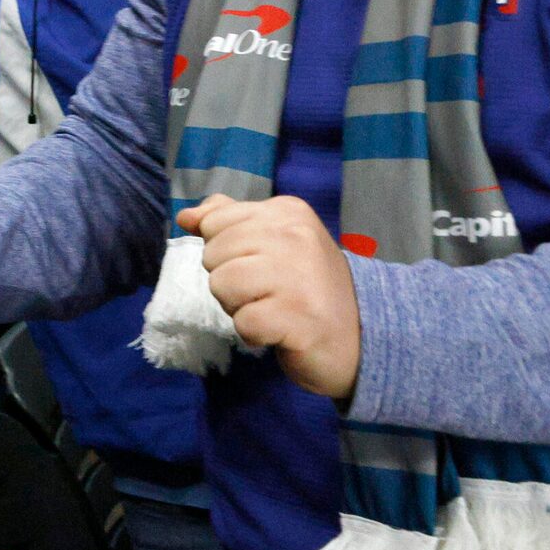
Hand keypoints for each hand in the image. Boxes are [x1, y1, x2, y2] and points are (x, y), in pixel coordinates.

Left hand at [177, 195, 361, 398]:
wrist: (363, 338)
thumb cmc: (307, 287)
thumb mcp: (272, 242)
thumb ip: (229, 221)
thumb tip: (186, 216)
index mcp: (287, 212)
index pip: (213, 223)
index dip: (226, 252)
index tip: (261, 265)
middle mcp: (294, 236)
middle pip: (213, 256)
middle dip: (230, 281)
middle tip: (269, 293)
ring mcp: (299, 275)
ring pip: (221, 286)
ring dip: (239, 307)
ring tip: (272, 309)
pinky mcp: (299, 317)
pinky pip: (243, 323)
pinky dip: (254, 333)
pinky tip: (279, 332)